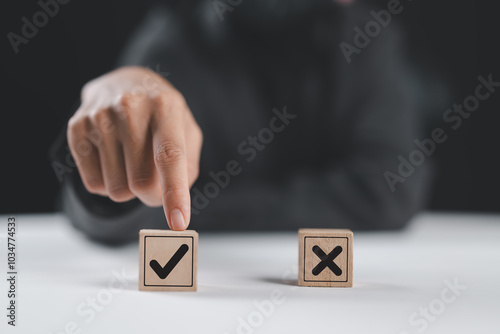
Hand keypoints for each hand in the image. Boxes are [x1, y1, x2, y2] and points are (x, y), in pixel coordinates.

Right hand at [67, 66, 201, 229]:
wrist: (125, 82)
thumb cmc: (162, 116)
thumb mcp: (186, 131)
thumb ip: (187, 166)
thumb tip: (172, 201)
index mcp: (166, 108)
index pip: (169, 157)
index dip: (174, 193)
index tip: (179, 223)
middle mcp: (131, 108)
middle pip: (141, 184)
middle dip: (152, 194)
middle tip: (155, 178)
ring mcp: (100, 117)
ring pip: (116, 190)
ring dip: (129, 188)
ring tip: (132, 160)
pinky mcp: (77, 128)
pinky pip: (93, 185)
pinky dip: (107, 183)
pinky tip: (113, 158)